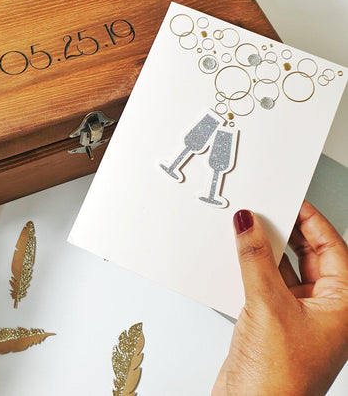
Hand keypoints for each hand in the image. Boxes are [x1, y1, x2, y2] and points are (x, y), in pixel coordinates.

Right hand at [212, 202, 347, 395]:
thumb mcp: (267, 304)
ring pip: (286, 267)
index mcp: (343, 306)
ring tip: (250, 226)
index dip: (311, 220)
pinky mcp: (273, 319)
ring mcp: (298, 314)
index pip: (333, 247)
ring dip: (268, 248)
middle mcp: (325, 309)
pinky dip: (254, 265)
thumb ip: (256, 258)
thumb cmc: (280, 380)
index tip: (290, 199)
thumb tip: (249, 223)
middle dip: (288, 231)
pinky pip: (266, 281)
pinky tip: (241, 253)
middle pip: (311, 255)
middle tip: (267, 209)